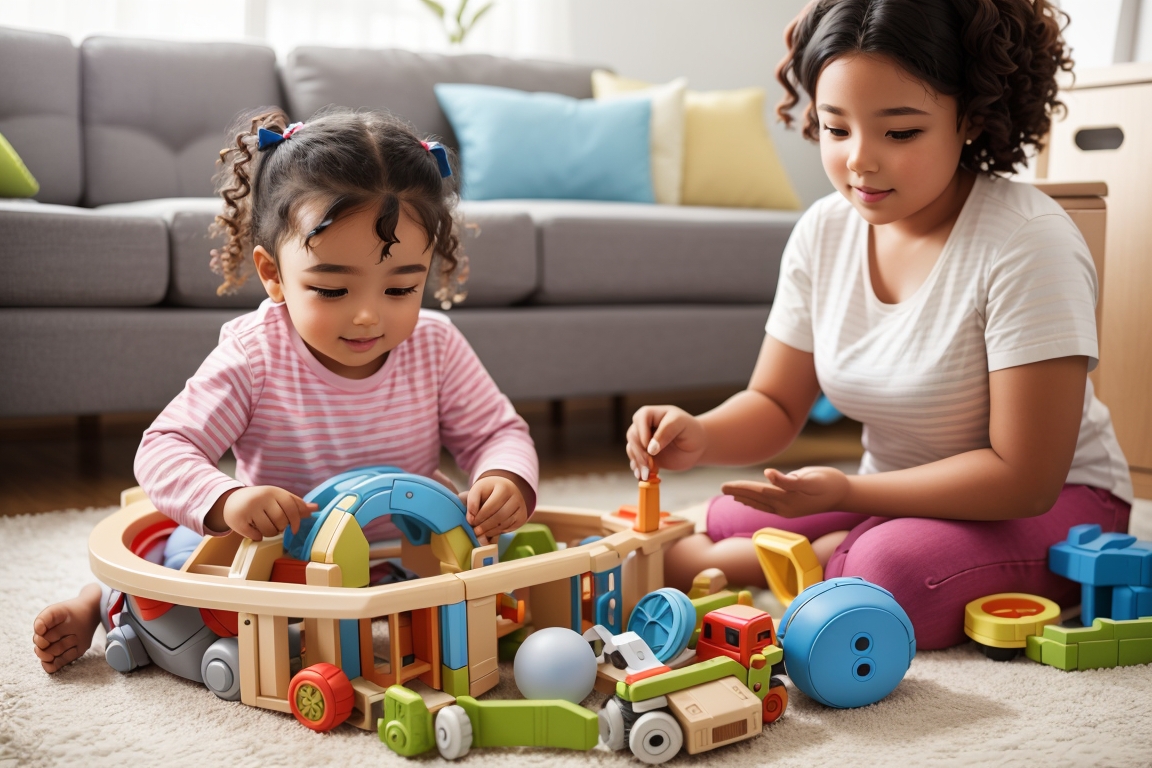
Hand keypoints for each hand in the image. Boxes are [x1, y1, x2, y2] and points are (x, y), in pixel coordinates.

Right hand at [206, 486, 317, 539]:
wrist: (231, 500)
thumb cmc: (261, 500)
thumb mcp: (277, 498)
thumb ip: (296, 504)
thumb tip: (316, 508)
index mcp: (274, 491)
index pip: (291, 507)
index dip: (296, 521)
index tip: (294, 529)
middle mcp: (261, 498)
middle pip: (281, 521)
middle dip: (281, 528)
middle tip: (275, 525)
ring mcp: (249, 509)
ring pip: (269, 530)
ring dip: (269, 533)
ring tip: (264, 527)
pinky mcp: (238, 520)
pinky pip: (255, 536)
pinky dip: (257, 536)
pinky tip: (254, 530)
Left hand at [463, 474, 528, 538]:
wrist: (506, 489)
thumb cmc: (489, 490)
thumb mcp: (478, 490)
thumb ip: (472, 502)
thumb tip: (471, 519)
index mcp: (504, 488)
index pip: (491, 505)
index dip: (480, 516)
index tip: (471, 521)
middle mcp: (516, 497)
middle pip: (500, 516)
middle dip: (485, 526)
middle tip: (475, 531)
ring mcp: (521, 508)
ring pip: (505, 524)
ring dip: (490, 531)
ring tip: (480, 533)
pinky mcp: (522, 518)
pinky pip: (509, 528)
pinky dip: (498, 532)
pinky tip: (489, 531)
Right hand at [626, 405, 706, 476]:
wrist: (696, 445)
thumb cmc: (690, 430)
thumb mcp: (681, 425)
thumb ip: (666, 432)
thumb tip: (650, 449)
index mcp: (650, 414)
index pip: (640, 420)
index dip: (643, 434)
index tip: (650, 449)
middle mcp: (642, 426)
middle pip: (633, 436)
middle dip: (639, 452)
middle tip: (648, 466)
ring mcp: (642, 441)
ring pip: (631, 449)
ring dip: (637, 463)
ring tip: (646, 475)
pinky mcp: (644, 454)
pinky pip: (635, 460)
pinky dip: (638, 469)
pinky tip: (643, 476)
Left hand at [720, 466, 848, 518]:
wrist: (844, 494)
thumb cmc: (828, 482)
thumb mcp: (810, 478)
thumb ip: (788, 479)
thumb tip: (768, 474)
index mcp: (787, 498)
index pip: (758, 492)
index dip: (741, 488)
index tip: (725, 486)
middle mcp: (785, 507)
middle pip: (756, 499)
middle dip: (738, 493)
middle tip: (721, 488)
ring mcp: (787, 509)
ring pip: (761, 504)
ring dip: (745, 499)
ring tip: (730, 495)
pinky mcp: (791, 508)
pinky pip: (768, 506)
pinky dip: (756, 503)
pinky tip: (749, 501)